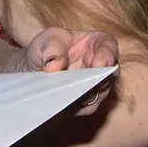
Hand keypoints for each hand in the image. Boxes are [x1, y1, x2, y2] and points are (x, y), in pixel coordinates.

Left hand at [2, 27, 120, 111]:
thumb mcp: (47, 38)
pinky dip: (74, 106)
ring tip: (64, 94)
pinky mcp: (85, 102)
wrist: (38, 63)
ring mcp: (96, 86)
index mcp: (98, 43)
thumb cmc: (48, 45)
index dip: (107, 56)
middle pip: (107, 76)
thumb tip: (54, 66)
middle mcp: (102, 66)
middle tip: (78, 84)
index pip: (109, 47)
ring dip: (82, 96)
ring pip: (98, 96)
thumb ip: (52, 48)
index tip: (98, 64)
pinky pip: (85, 108)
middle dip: (96, 82)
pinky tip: (60, 102)